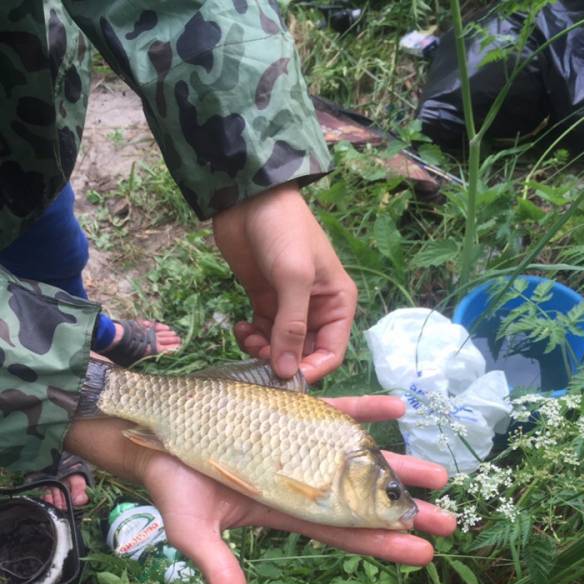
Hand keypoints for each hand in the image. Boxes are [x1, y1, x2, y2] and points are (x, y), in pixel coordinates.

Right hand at [66, 396, 454, 583]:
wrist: (156, 435)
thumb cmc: (172, 485)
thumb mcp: (193, 531)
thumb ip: (219, 570)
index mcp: (285, 510)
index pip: (342, 532)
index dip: (381, 543)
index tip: (424, 553)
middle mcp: (302, 480)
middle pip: (361, 499)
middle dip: (403, 509)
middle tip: (449, 519)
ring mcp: (301, 445)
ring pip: (358, 456)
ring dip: (397, 463)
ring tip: (439, 472)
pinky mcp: (293, 413)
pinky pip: (336, 410)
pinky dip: (367, 409)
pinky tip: (399, 409)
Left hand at [213, 183, 356, 383]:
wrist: (249, 198)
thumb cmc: (283, 232)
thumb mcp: (293, 277)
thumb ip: (291, 327)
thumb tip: (286, 372)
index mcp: (337, 305)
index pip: (331, 353)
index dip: (310, 370)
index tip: (284, 379)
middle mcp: (317, 311)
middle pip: (304, 355)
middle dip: (282, 362)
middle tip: (258, 360)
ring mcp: (289, 308)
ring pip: (280, 348)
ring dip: (263, 351)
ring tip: (248, 339)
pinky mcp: (265, 303)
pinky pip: (262, 334)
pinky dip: (251, 338)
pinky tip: (241, 327)